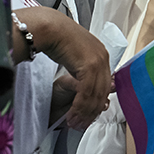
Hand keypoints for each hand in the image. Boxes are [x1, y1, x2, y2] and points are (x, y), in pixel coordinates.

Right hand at [16, 6, 110, 129]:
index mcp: (102, 55)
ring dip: (84, 112)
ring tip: (74, 124)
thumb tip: (82, 83)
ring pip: (95, 94)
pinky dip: (80, 106)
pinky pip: (87, 92)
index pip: (104, 85)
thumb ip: (82, 68)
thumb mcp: (75, 55)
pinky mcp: (90, 65)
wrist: (49, 28)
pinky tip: (72, 115)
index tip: (88, 116)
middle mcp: (104, 58)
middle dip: (91, 112)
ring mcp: (99, 61)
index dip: (96, 103)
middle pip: (102, 92)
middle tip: (81, 125)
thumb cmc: (57, 39)